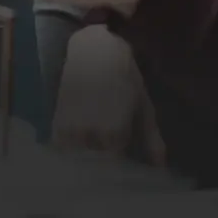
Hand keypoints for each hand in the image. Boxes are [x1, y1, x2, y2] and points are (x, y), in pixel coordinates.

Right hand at [52, 26, 165, 165]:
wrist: (95, 51)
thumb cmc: (124, 76)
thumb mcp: (142, 105)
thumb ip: (151, 138)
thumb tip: (160, 166)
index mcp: (115, 134)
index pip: (116, 165)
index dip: (119, 163)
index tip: (121, 160)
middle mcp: (91, 135)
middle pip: (97, 162)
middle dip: (102, 159)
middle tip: (106, 151)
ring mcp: (72, 128)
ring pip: (78, 154)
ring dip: (85, 152)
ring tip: (92, 143)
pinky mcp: (57, 119)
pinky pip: (62, 144)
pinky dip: (68, 144)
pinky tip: (76, 137)